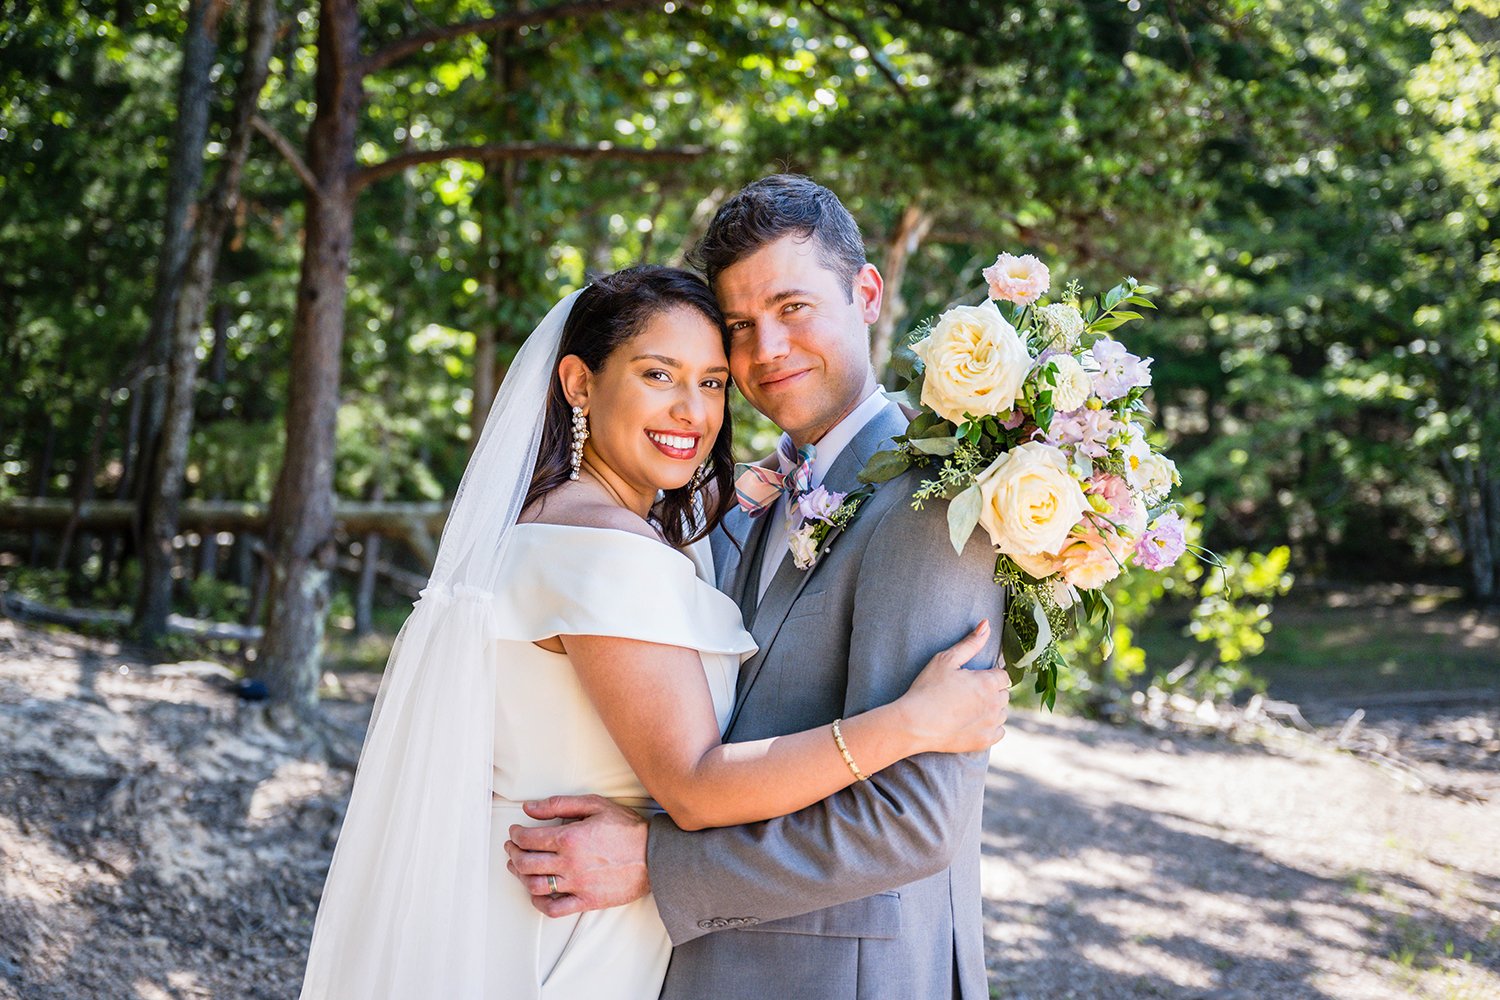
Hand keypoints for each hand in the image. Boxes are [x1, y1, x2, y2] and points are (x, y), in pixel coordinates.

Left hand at [504, 794, 649, 917]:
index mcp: (569, 838)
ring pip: (535, 885)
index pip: (528, 839)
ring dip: (520, 876)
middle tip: (512, 847)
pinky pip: (553, 909)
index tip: (515, 831)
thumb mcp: (595, 805)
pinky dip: (539, 903)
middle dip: (513, 853)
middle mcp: (569, 863)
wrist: (654, 856)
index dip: (515, 834)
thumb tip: (529, 808)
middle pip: (526, 862)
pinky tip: (537, 893)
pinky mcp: (586, 900)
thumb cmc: (627, 829)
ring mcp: (577, 884)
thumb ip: (559, 805)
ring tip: (519, 867)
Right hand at [897, 621, 1009, 753]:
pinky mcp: (985, 741)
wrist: (914, 724)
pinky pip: (999, 731)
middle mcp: (995, 704)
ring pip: (1002, 713)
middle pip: (1004, 694)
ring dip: (992, 709)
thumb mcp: (946, 659)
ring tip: (968, 707)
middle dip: (991, 691)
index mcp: (988, 682)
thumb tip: (987, 623)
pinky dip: (990, 727)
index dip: (988, 675)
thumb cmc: (927, 688)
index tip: (973, 679)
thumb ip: (970, 643)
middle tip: (968, 693)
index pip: (1003, 675)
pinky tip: (972, 722)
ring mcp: (991, 724)